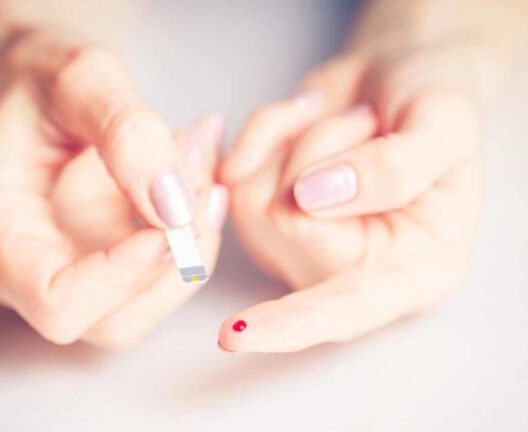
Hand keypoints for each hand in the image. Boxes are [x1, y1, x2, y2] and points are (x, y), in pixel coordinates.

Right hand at [0, 31, 227, 347]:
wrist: (29, 82)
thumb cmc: (38, 74)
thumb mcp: (83, 77)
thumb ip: (128, 135)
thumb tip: (175, 208)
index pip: (54, 301)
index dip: (123, 278)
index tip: (175, 222)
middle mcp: (13, 267)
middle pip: (110, 321)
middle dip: (175, 263)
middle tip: (206, 182)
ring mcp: (53, 273)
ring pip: (142, 306)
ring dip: (192, 247)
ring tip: (202, 166)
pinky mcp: (90, 269)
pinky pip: (152, 280)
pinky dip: (188, 237)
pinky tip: (196, 178)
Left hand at [218, 41, 488, 352]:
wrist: (399, 76)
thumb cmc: (434, 103)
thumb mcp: (448, 125)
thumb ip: (397, 167)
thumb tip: (311, 198)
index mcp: (409, 271)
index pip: (344, 311)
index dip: (291, 323)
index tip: (233, 336)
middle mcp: (342, 271)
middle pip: (284, 222)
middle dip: (322, 148)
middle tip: (368, 122)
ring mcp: (293, 244)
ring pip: (252, 195)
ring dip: (298, 136)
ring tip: (349, 124)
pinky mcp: (259, 210)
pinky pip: (232, 168)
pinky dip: (268, 127)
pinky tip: (307, 118)